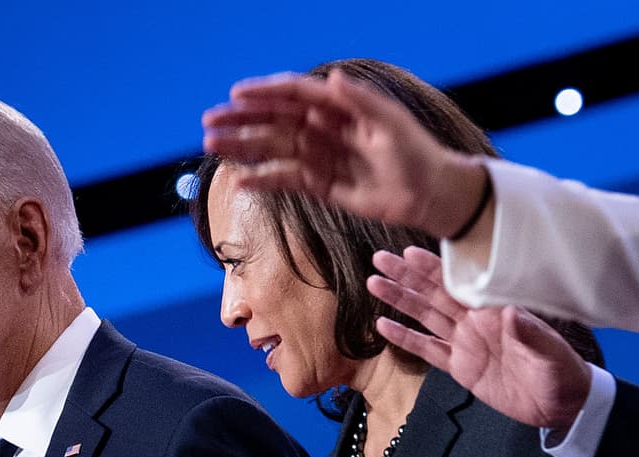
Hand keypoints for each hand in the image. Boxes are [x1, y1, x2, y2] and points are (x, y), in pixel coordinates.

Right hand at [201, 69, 483, 237]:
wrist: (429, 195)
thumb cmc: (416, 154)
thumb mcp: (390, 123)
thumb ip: (360, 101)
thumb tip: (330, 78)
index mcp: (339, 107)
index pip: (294, 94)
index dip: (264, 93)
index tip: (235, 95)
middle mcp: (324, 128)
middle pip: (274, 120)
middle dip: (241, 121)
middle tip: (209, 124)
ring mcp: (320, 156)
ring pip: (273, 149)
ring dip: (243, 147)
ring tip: (211, 147)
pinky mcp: (320, 184)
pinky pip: (285, 179)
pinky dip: (262, 179)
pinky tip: (239, 180)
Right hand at [366, 246, 590, 429]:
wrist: (561, 404)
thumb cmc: (561, 371)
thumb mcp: (550, 352)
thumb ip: (529, 332)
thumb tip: (510, 311)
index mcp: (496, 312)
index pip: (459, 284)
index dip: (434, 268)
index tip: (410, 254)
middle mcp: (476, 322)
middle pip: (434, 294)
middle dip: (406, 276)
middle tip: (380, 259)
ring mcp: (465, 343)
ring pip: (425, 316)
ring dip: (400, 300)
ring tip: (374, 284)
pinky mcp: (460, 367)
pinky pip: (427, 350)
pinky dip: (405, 338)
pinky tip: (383, 326)